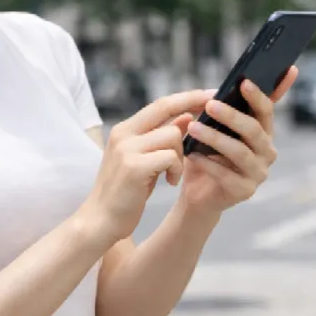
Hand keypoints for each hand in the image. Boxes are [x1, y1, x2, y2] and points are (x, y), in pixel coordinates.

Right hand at [80, 88, 209, 246]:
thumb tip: (186, 117)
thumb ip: (160, 139)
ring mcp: (127, 149)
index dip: (187, 97)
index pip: (160, 104)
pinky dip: (177, 169)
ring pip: (173, 135)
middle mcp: (123, 134)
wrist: (101, 221)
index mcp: (124, 130)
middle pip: (167, 108)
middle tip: (215, 117)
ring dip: (181, 155)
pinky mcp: (134, 166)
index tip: (210, 94)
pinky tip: (169, 182)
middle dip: (194, 108)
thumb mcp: (143, 160)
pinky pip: (171, 157)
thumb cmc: (125, 193)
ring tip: (173, 174)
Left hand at [174, 67, 298, 218]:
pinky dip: (208, 163)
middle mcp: (267, 152)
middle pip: (254, 130)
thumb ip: (222, 110)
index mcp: (263, 133)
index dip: (258, 95)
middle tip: (210, 104)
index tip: (245, 81)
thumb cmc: (207, 156)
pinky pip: (226, 174)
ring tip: (193, 128)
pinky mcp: (245, 191)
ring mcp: (259, 173)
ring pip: (240, 152)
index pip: (266, 109)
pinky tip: (192, 154)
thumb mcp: (214, 130)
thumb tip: (218, 87)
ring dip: (215, 138)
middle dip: (231, 115)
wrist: (198, 195)